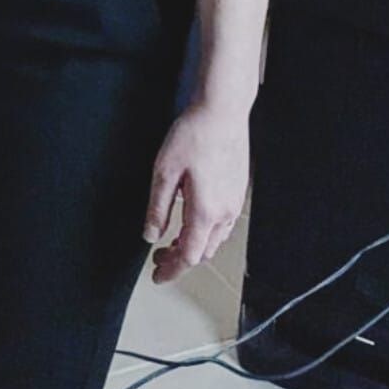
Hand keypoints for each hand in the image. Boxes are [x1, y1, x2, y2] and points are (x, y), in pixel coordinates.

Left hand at [143, 99, 248, 283]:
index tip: (157, 277)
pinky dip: (205, 231)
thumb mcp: (164, 171)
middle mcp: (225, 212)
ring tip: (172, 240)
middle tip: (158, 257)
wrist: (223, 111)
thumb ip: (157, 208)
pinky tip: (191, 218)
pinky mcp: (238, 190)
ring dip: (194, 245)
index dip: (172, 270)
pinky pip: (223, 223)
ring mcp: (235, 202)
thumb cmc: (193, 135)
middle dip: (180, 259)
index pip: (189, 255)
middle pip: (203, 251)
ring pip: (215, 239)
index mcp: (205, 211)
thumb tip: (150, 236)